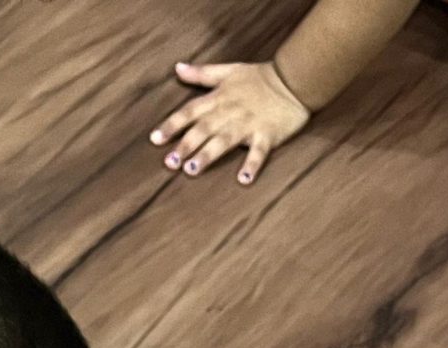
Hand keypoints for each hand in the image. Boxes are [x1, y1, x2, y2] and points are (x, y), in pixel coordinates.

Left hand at [149, 60, 309, 185]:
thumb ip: (201, 73)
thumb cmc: (259, 77)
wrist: (293, 79)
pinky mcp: (267, 135)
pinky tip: (243, 180)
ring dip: (208, 155)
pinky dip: (252, 165)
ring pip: (224, 141)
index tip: (155, 139)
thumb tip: (177, 68)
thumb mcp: (228, 70)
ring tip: (192, 170)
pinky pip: (259, 152)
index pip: (190, 111)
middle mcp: (230, 112)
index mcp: (219, 98)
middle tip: (170, 163)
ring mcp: (248, 124)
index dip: (172, 125)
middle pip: (203, 129)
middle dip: (185, 145)